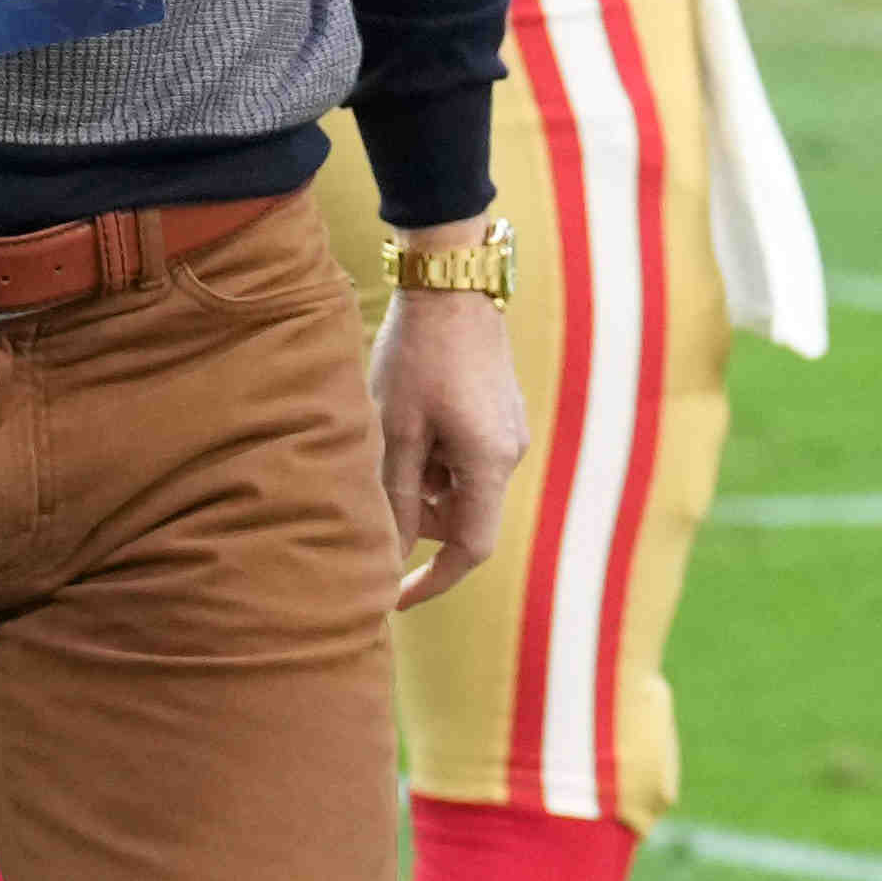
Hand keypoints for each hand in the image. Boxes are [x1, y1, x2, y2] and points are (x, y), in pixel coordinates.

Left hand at [368, 278, 531, 603]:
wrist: (450, 283)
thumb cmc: (418, 355)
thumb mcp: (396, 430)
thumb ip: (394, 496)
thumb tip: (387, 553)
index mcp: (489, 464)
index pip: (470, 549)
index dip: (431, 580)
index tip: (393, 597)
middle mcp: (508, 453)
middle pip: (462, 516)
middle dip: (415, 515)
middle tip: (372, 482)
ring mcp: (507, 431)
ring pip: (459, 486)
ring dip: (419, 480)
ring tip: (387, 434)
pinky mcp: (498, 413)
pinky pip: (464, 457)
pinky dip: (432, 455)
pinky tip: (406, 417)